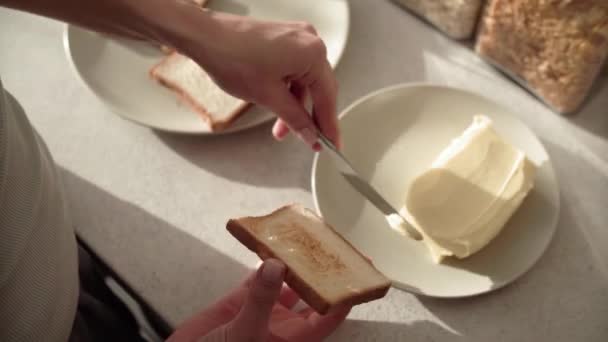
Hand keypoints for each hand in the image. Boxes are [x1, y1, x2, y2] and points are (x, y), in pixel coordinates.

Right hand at [167, 259, 349, 341]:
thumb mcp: (244, 334)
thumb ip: (261, 300)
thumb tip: (276, 264)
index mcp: (293, 339)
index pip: (328, 316)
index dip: (345, 296)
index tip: (360, 273)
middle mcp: (283, 323)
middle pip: (312, 293)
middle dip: (324, 271)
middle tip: (337, 245)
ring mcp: (262, 309)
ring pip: (285, 280)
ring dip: (294, 261)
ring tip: (306, 237)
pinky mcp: (240, 299)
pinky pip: (257, 275)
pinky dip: (263, 258)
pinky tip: (271, 242)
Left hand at [177, 10, 339, 148]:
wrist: (204, 38)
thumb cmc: (232, 57)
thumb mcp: (269, 97)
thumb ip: (296, 119)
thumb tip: (312, 136)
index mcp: (312, 53)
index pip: (327, 97)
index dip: (329, 125)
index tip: (332, 144)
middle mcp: (309, 41)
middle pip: (319, 88)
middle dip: (310, 117)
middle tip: (310, 140)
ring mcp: (296, 38)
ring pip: (304, 82)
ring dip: (295, 106)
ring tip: (281, 129)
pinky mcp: (283, 40)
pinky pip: (294, 70)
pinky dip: (288, 91)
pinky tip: (278, 107)